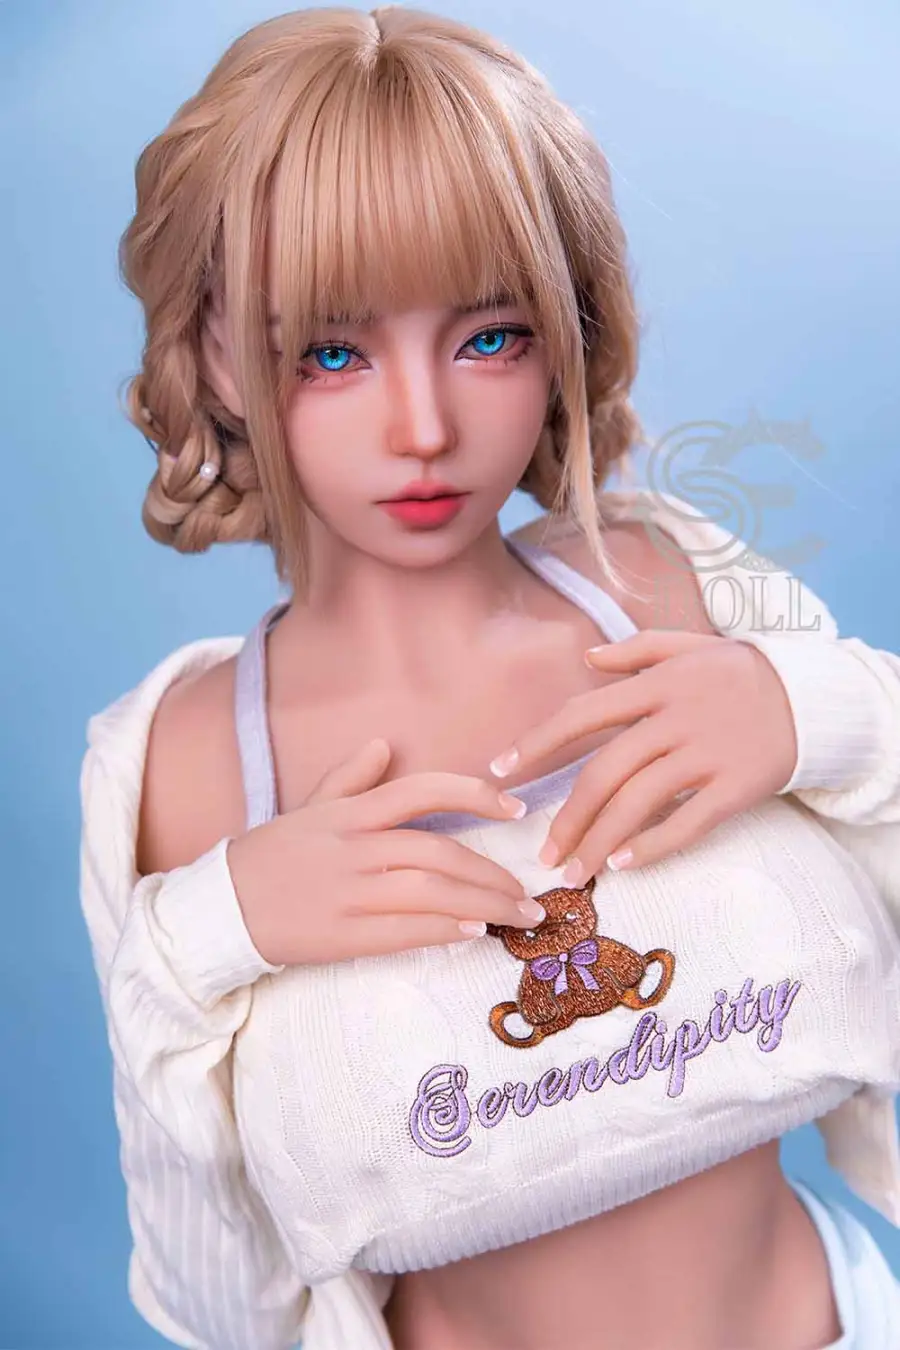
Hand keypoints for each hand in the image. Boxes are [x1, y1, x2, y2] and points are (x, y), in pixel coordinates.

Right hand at [226, 739, 546, 965]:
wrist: (218, 909)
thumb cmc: (268, 857)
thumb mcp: (307, 808)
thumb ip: (348, 778)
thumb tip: (383, 744)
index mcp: (350, 813)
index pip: (422, 791)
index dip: (475, 795)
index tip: (515, 808)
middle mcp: (354, 848)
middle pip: (439, 852)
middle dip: (492, 874)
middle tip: (528, 891)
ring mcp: (348, 893)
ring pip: (431, 893)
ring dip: (483, 905)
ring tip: (516, 916)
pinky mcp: (342, 935)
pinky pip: (406, 931)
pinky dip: (445, 930)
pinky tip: (474, 934)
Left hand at [489, 631, 797, 882]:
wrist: (812, 696)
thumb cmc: (741, 673)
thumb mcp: (689, 646)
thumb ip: (635, 650)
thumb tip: (586, 659)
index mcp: (655, 685)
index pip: (581, 715)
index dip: (537, 744)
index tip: (500, 771)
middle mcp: (675, 719)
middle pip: (604, 772)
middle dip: (567, 818)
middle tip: (544, 852)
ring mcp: (705, 755)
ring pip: (638, 804)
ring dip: (599, 842)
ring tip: (574, 872)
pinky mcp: (735, 788)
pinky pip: (686, 824)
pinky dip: (653, 847)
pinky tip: (624, 866)